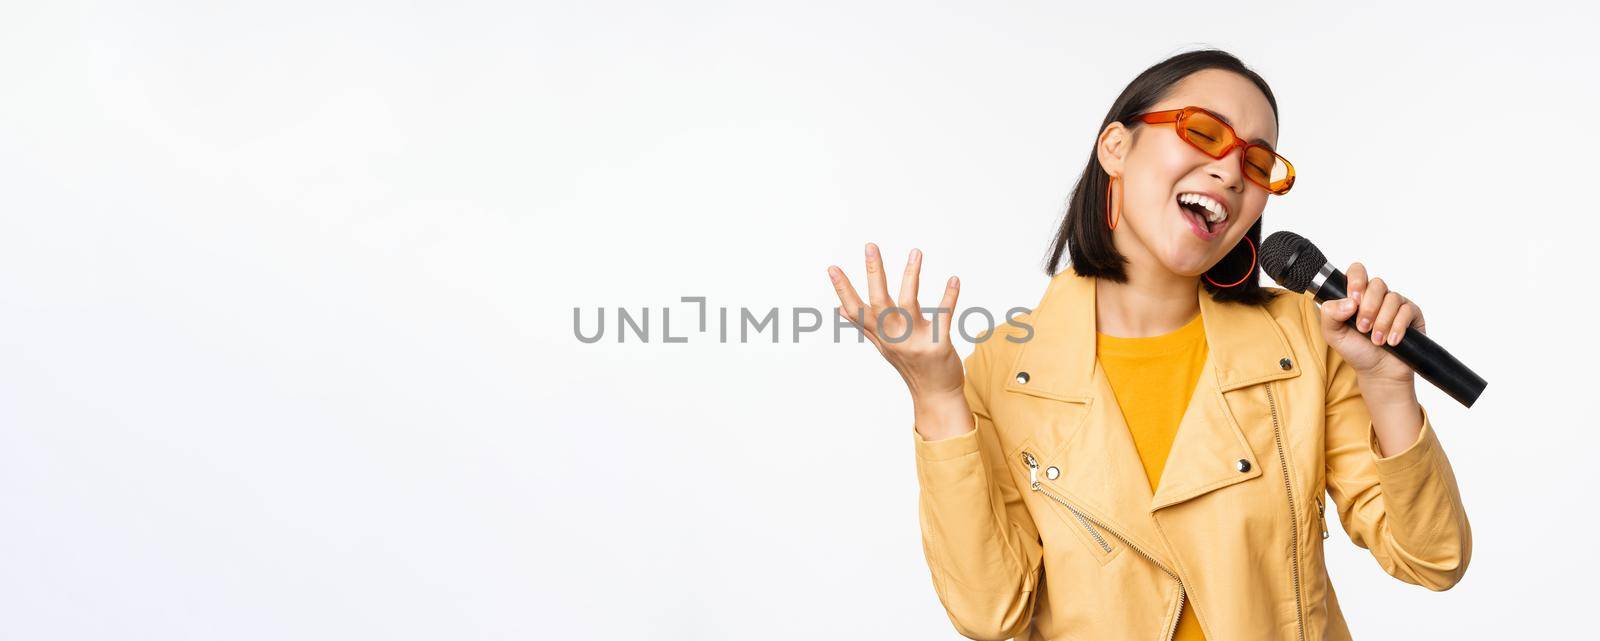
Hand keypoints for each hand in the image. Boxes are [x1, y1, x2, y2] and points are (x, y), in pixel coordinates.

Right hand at [827, 243, 964, 405]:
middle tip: (870, 246)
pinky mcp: (938, 346)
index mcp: (880, 336)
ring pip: (908, 304)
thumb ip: (865, 325)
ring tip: (916, 252)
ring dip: (911, 276)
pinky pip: (943, 316)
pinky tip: (953, 279)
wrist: (936, 397)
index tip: (832, 268)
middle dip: (874, 273)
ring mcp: (915, 342)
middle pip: (878, 302)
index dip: (843, 290)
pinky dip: (949, 297)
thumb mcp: (884, 347)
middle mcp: (894, 338)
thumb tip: (839, 309)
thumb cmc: (911, 368)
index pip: (856, 310)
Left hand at [1316, 261, 1427, 383]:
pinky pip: (1407, 310)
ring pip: (1392, 298)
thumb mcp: (1333, 334)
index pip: (1357, 271)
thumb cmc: (1356, 350)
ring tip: (1376, 340)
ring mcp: (1395, 304)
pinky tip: (1391, 341)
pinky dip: (1397, 327)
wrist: (1378, 371)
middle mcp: (1377, 296)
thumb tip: (1348, 302)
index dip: (1356, 281)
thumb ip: (1330, 314)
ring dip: (1382, 321)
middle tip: (1362, 328)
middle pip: (1377, 284)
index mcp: (1357, 295)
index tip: (1354, 300)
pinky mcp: (1412, 314)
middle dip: (1368, 308)